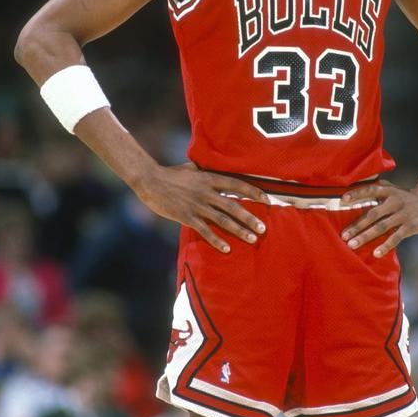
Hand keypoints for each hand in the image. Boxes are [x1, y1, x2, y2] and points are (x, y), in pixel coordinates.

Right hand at [135, 162, 268, 252]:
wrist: (150, 180)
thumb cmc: (171, 174)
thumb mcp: (192, 168)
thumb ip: (206, 171)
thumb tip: (216, 169)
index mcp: (210, 178)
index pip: (237, 185)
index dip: (253, 192)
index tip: (267, 200)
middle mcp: (207, 192)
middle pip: (233, 206)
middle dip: (250, 218)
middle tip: (263, 228)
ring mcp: (197, 205)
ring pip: (223, 220)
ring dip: (239, 230)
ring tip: (252, 239)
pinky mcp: (186, 216)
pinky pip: (205, 230)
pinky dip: (216, 240)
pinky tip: (226, 249)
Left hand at [340, 180, 417, 256]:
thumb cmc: (406, 196)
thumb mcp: (393, 189)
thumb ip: (376, 190)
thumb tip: (352, 194)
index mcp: (388, 191)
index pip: (370, 190)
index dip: (356, 194)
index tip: (342, 199)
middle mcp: (394, 201)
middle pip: (372, 214)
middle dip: (357, 225)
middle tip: (343, 235)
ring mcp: (403, 214)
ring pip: (381, 227)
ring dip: (366, 236)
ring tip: (352, 245)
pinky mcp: (411, 226)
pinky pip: (396, 237)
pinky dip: (386, 245)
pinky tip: (376, 253)